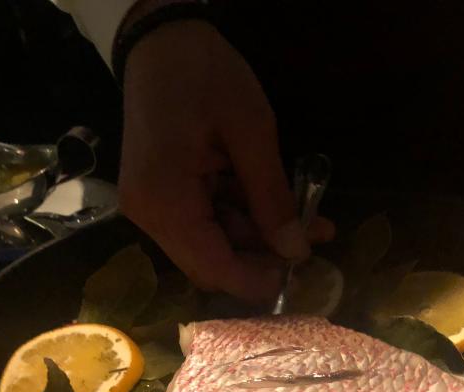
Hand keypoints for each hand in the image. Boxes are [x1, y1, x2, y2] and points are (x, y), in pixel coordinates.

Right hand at [118, 21, 333, 301]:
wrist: (160, 38)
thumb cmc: (204, 75)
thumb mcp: (251, 131)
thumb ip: (272, 196)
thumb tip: (296, 252)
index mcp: (165, 201)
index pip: (213, 268)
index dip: (259, 282)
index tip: (304, 279)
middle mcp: (150, 215)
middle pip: (212, 263)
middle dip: (263, 260)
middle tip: (313, 247)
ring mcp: (153, 206)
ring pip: (213, 245)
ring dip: (261, 238)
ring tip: (312, 225)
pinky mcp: (163, 196)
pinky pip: (206, 222)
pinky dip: (244, 219)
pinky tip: (284, 211)